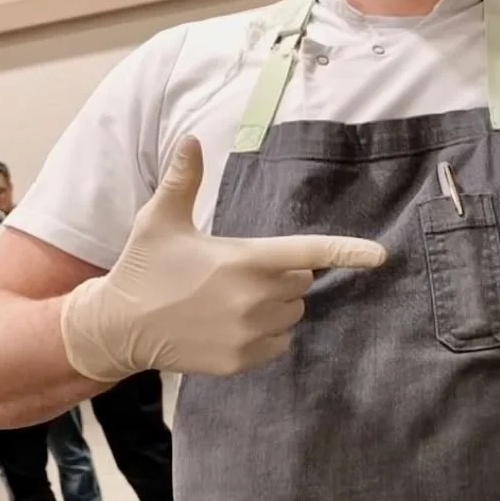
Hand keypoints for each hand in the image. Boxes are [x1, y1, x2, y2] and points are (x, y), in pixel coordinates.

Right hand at [60, 137, 387, 382]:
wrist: (118, 328)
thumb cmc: (143, 267)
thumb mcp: (159, 219)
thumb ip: (183, 180)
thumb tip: (191, 139)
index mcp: (243, 260)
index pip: (308, 252)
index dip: (348, 252)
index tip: (381, 255)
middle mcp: (253, 299)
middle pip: (301, 282)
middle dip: (282, 274)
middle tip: (239, 271)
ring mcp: (249, 333)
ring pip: (293, 313)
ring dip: (275, 305)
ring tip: (230, 299)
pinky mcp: (242, 360)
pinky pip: (279, 342)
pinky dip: (266, 334)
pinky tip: (230, 325)